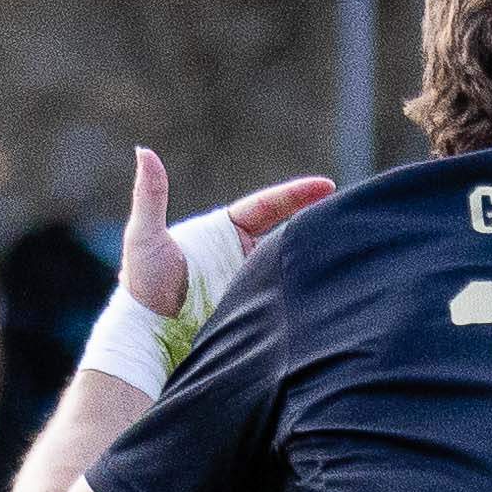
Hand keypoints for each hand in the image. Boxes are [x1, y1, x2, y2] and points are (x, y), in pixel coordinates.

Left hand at [85, 149, 334, 393]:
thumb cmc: (142, 287)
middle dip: (317, 224)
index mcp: (224, 233)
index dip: (297, 195)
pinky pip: (282, 301)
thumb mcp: (145, 237)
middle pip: (287, 235)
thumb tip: (144, 150)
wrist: (145, 340)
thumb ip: (150, 195)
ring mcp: (250, 285)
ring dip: (313, 261)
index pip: (268, 207)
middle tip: (348, 215)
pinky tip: (325, 296)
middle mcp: (242, 257)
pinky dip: (302, 296)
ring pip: (288, 267)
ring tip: (349, 252)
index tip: (327, 186)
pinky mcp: (254, 315)